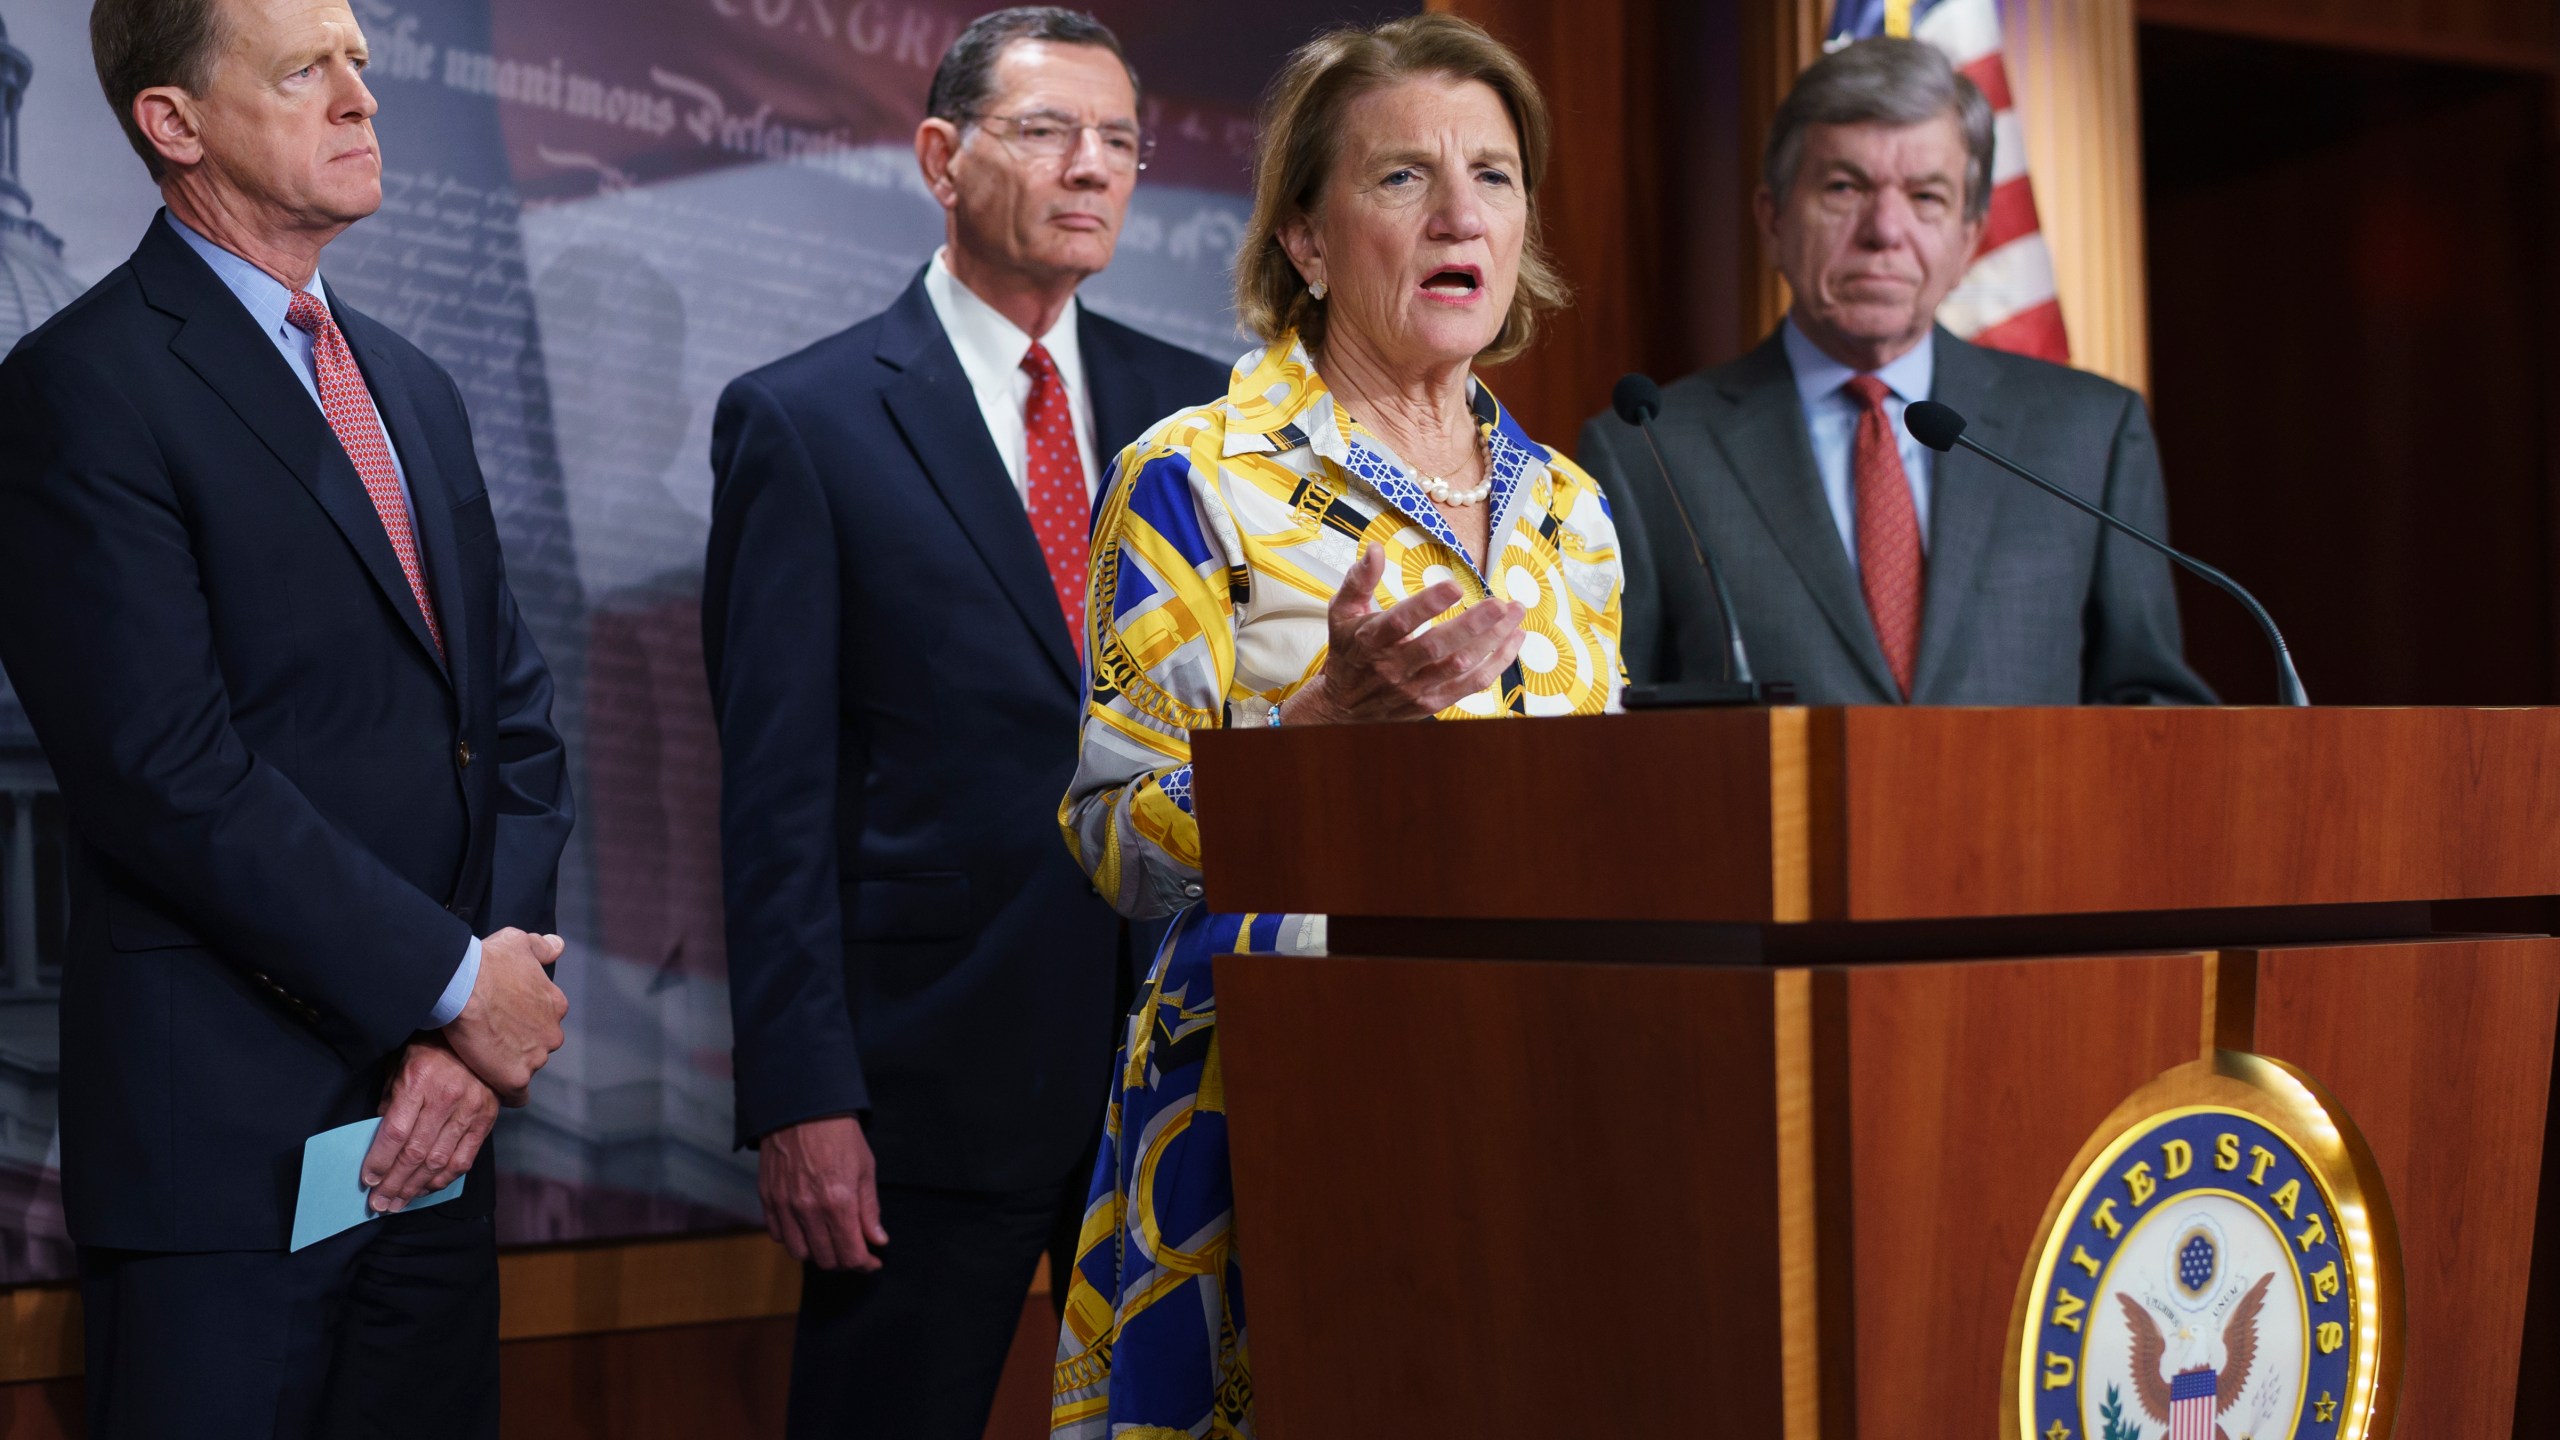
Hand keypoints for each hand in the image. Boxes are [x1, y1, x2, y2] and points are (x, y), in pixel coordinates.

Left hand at [365, 1034, 498, 1211]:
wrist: (480, 1033)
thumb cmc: (432, 1048)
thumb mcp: (400, 1064)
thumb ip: (390, 1099)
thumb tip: (378, 1136)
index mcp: (419, 1080)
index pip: (395, 1132)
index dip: (380, 1161)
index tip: (368, 1181)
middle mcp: (446, 1097)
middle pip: (415, 1153)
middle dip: (394, 1183)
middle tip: (379, 1204)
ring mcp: (470, 1109)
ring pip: (439, 1161)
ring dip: (416, 1187)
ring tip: (399, 1203)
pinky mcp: (486, 1118)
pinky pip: (464, 1158)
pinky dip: (444, 1178)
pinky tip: (427, 1188)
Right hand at [442, 927, 567, 1104]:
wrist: (461, 985)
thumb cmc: (488, 961)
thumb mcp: (519, 942)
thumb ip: (542, 946)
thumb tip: (557, 945)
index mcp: (555, 1005)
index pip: (545, 1021)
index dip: (524, 1022)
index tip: (504, 1021)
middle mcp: (552, 1033)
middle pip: (538, 1046)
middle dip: (519, 1044)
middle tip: (490, 1039)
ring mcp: (536, 1058)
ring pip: (526, 1067)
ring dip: (509, 1065)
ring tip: (483, 1058)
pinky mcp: (515, 1078)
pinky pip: (517, 1095)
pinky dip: (507, 1093)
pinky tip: (493, 1086)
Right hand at [759, 1115, 889, 1271]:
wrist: (803, 1108)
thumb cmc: (840, 1135)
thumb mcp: (866, 1169)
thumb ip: (870, 1210)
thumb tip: (878, 1241)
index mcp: (839, 1202)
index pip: (851, 1254)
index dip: (864, 1264)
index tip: (872, 1262)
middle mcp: (809, 1209)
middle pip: (826, 1259)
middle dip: (844, 1260)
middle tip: (854, 1250)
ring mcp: (785, 1205)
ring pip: (800, 1252)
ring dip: (818, 1253)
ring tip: (830, 1241)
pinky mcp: (768, 1198)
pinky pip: (779, 1234)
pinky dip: (794, 1239)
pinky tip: (807, 1228)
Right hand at [1283, 543, 1525, 724]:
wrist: (1343, 708)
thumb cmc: (1348, 652)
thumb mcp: (1342, 613)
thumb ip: (1359, 580)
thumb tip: (1375, 549)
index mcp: (1371, 640)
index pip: (1401, 621)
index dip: (1428, 605)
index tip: (1455, 586)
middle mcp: (1394, 667)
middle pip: (1437, 646)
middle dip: (1472, 625)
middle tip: (1500, 604)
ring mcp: (1415, 688)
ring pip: (1460, 666)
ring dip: (1493, 641)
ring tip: (1516, 613)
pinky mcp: (1433, 702)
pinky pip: (1471, 685)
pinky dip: (1497, 664)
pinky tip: (1514, 640)